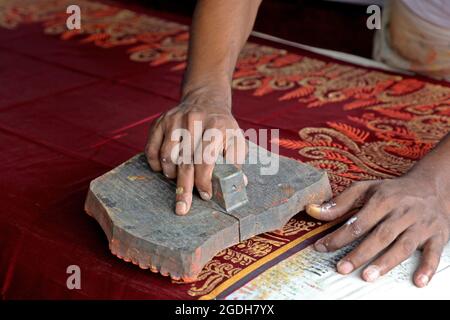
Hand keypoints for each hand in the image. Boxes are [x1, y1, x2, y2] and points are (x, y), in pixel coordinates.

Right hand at [145, 90, 245, 214]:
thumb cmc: (223, 128)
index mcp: (216, 126)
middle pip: (185, 161)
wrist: (206, 101)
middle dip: (184, 188)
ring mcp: (174, 119)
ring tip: (178, 179)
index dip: (204, 180)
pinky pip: (151, 149)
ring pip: (166, 156)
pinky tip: (165, 169)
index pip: (206, 158)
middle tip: (182, 209)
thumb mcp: (236, 140)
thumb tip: (239, 184)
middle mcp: (194, 120)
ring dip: (171, 174)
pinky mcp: (160, 121)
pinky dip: (155, 164)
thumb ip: (237, 162)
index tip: (205, 195)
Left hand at [306, 175, 449, 287]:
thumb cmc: (393, 191)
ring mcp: (421, 224)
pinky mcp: (438, 234)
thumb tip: (313, 211)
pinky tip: (417, 281)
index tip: (321, 248)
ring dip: (386, 262)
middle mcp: (403, 211)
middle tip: (342, 267)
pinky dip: (428, 267)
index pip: (358, 221)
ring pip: (403, 245)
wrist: (432, 186)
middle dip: (360, 253)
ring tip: (368, 276)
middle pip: (380, 235)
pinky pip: (434, 252)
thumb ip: (340, 202)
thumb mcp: (366, 189)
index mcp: (383, 199)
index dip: (339, 236)